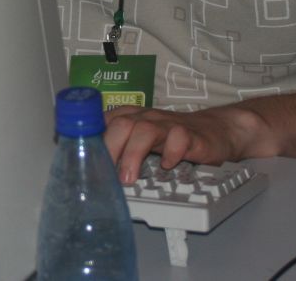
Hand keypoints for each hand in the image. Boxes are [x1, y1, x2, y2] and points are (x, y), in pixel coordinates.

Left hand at [102, 105, 263, 183]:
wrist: (215, 130)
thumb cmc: (172, 138)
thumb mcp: (142, 140)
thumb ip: (119, 148)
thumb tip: (93, 170)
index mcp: (131, 118)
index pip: (104, 121)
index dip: (91, 137)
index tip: (80, 157)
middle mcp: (147, 118)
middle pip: (121, 124)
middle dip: (109, 148)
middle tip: (104, 174)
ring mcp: (169, 125)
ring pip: (145, 130)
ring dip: (133, 154)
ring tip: (129, 178)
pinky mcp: (192, 135)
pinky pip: (180, 137)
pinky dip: (171, 151)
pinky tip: (167, 165)